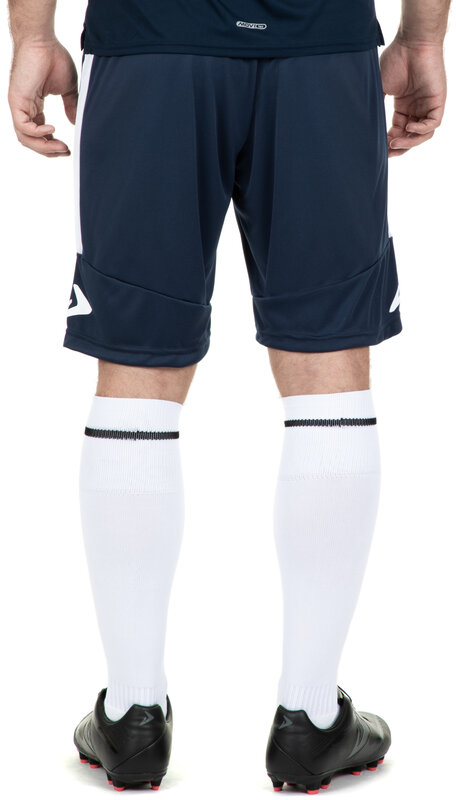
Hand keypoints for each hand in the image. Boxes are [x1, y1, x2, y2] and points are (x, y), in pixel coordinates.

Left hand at [8, 39, 78, 156]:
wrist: (42, 40)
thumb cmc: (53, 57)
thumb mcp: (68, 88)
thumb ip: (71, 106)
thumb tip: (76, 122)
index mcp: (34, 106)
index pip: (39, 134)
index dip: (52, 145)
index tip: (67, 149)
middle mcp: (24, 108)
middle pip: (31, 141)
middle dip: (49, 150)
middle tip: (65, 151)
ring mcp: (19, 105)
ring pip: (25, 138)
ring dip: (44, 146)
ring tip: (61, 146)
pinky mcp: (16, 101)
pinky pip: (23, 127)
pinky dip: (37, 133)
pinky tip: (52, 128)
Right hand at [379, 38, 446, 156]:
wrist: (412, 43)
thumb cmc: (395, 60)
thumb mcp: (379, 88)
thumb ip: (374, 107)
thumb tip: (363, 125)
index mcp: (403, 107)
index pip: (398, 132)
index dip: (389, 143)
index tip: (379, 149)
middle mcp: (416, 108)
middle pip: (410, 137)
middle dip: (399, 148)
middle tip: (387, 152)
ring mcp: (427, 106)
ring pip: (422, 135)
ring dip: (409, 142)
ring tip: (395, 142)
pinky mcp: (437, 101)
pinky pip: (432, 124)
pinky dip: (421, 130)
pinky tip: (410, 127)